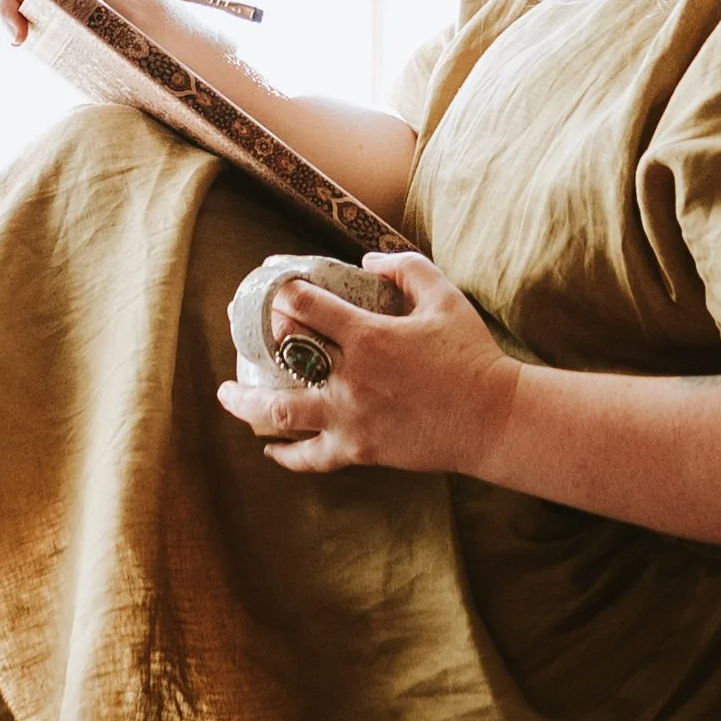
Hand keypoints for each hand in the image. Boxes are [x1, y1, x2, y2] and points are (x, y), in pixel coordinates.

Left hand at [217, 251, 519, 477]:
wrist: (493, 419)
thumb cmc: (471, 354)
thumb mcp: (444, 297)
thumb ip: (405, 269)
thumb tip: (366, 264)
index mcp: (368, 336)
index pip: (307, 306)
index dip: (283, 292)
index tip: (272, 286)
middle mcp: (352, 378)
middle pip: (283, 356)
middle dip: (257, 339)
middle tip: (244, 332)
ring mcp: (352, 418)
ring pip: (282, 413)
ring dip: (247, 403)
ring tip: (228, 394)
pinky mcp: (361, 451)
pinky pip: (311, 457)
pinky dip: (286, 455)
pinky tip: (271, 447)